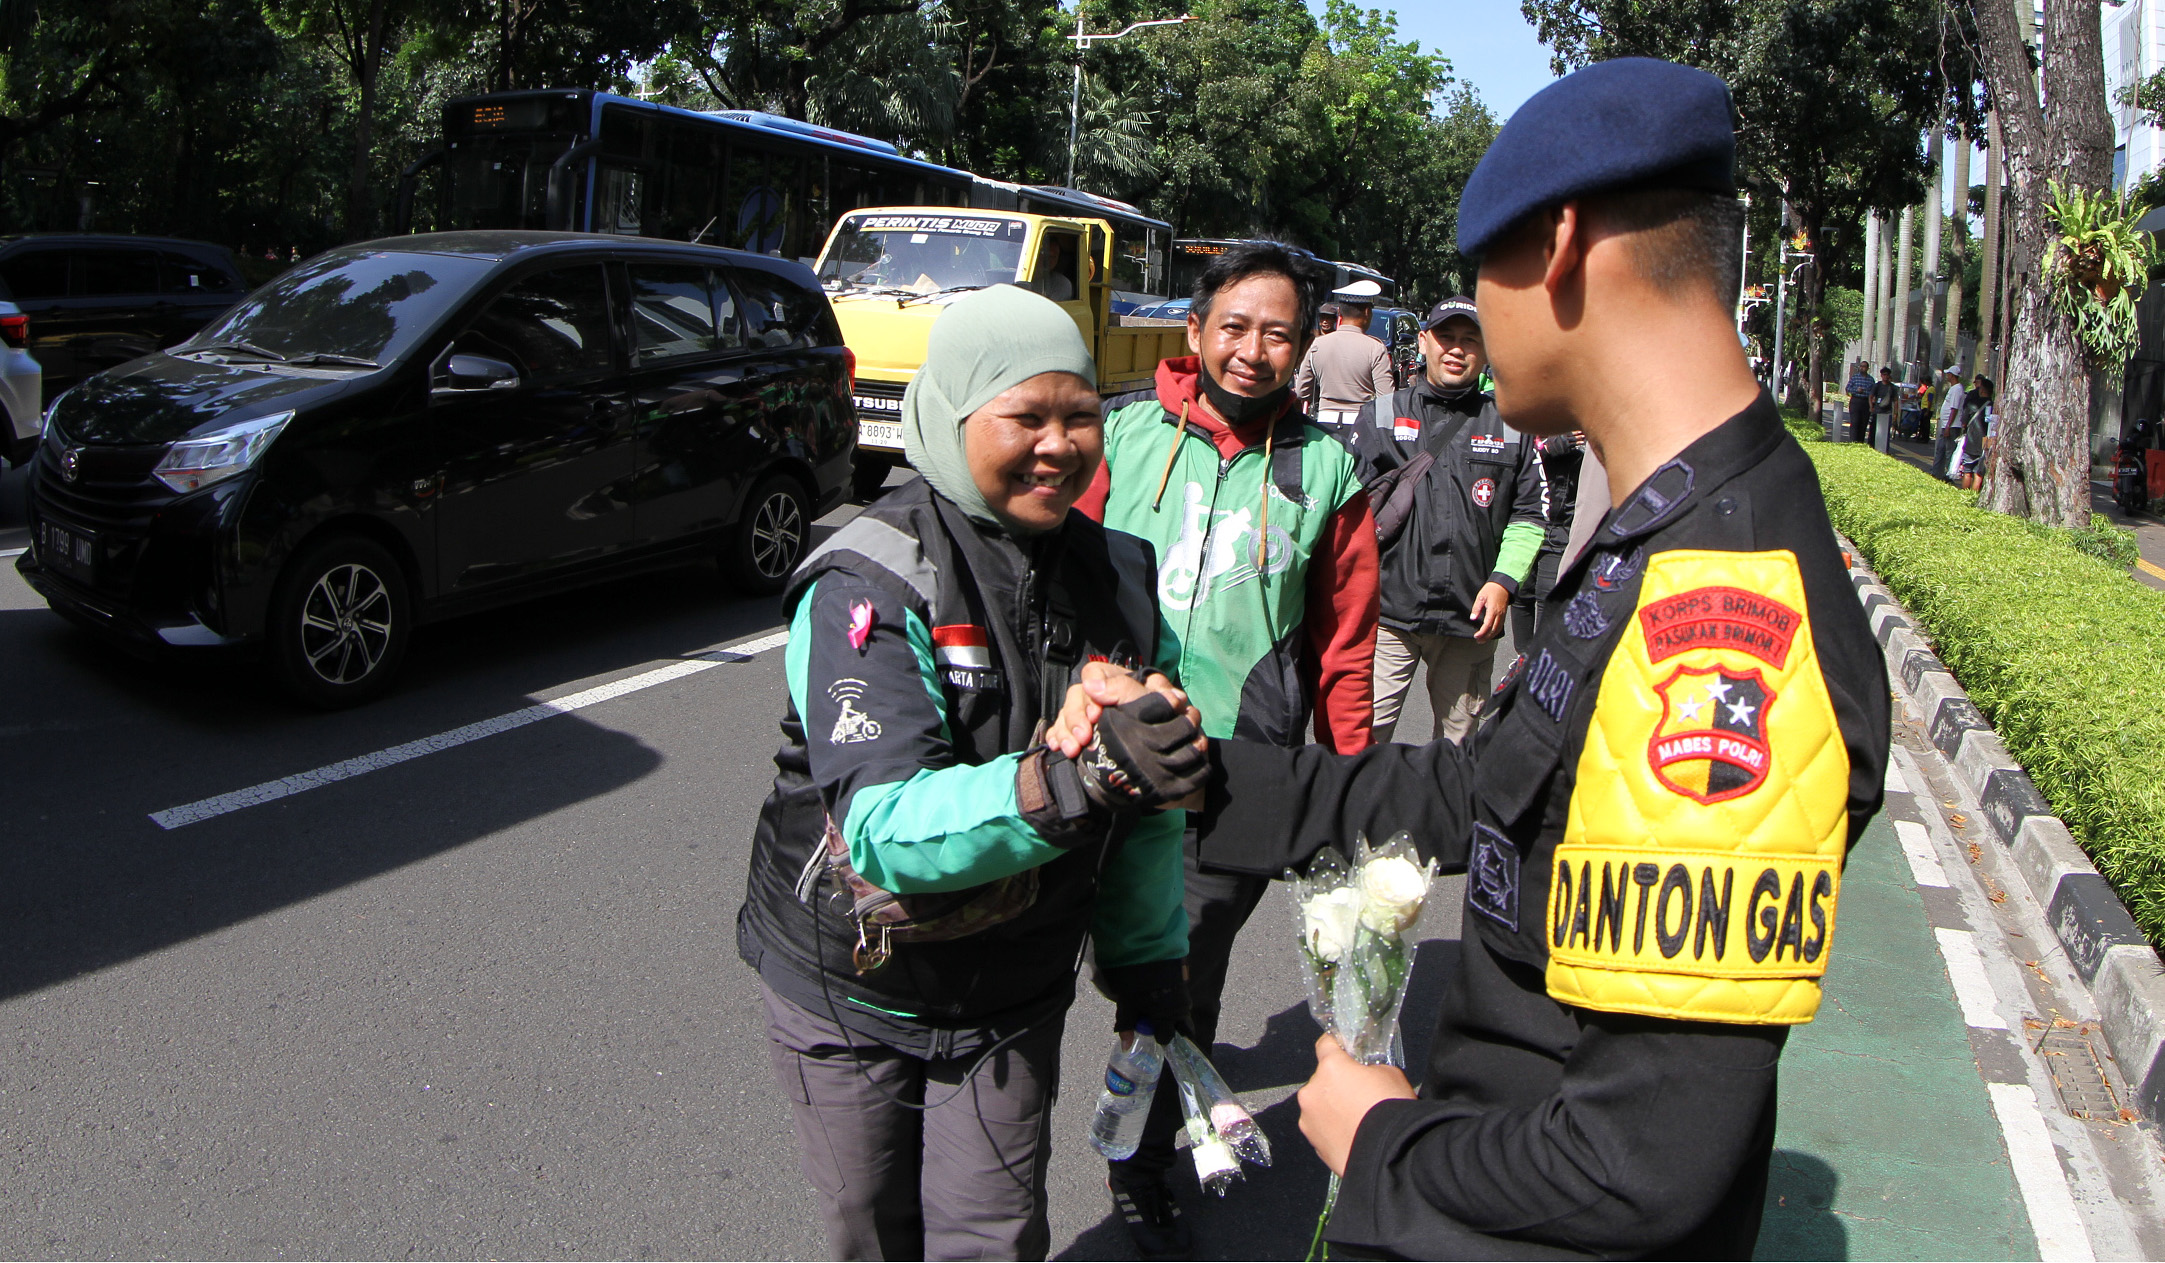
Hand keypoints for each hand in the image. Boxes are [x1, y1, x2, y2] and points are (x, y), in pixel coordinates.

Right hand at [1048, 661, 1196, 758]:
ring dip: (1065, 731)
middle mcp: (1104, 696)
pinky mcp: (1084, 734)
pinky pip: (1060, 729)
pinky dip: (1057, 737)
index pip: (1096, 673)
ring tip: (1071, 751)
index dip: (1093, 690)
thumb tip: (1113, 688)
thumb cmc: (1170, 727)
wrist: (1171, 764)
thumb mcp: (1164, 708)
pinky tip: (1057, 747)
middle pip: (1077, 694)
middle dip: (1076, 717)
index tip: (1097, 714)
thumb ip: (1147, 694)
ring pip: (1067, 713)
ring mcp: (1092, 715)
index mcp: (1122, 683)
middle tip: (1084, 739)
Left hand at [1297, 1033, 1416, 1175]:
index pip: (1325, 1044)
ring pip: (1319, 1105)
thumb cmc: (1392, 1109)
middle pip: (1322, 1079)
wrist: (1390, 1154)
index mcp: (1331, 1067)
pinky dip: (1332, 1129)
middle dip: (1337, 1085)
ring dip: (1332, 1108)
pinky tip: (1351, 1136)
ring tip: (1356, 1121)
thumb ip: (1370, 1069)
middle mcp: (1312, 1090)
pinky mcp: (1312, 1141)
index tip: (1343, 1051)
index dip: (1336, 1046)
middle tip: (1359, 1097)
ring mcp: (1308, 1118)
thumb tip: (1364, 1075)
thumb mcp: (1389, 1074)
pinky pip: (1320, 1128)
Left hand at [1470, 581, 1510, 641]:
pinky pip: (1500, 626)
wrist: (1503, 585)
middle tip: (1479, 641)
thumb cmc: (1491, 589)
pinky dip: (1495, 632)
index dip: (1482, 632)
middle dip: (1486, 637)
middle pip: (1493, 630)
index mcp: (1493, 610)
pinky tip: (1490, 634)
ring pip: (1498, 629)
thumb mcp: (1481, 597)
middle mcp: (1499, 614)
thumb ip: (1476, 608)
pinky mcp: (1504, 614)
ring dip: (1491, 636)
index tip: (1476, 636)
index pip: (1488, 625)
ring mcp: (1502, 615)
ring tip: (1483, 640)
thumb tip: (1473, 618)